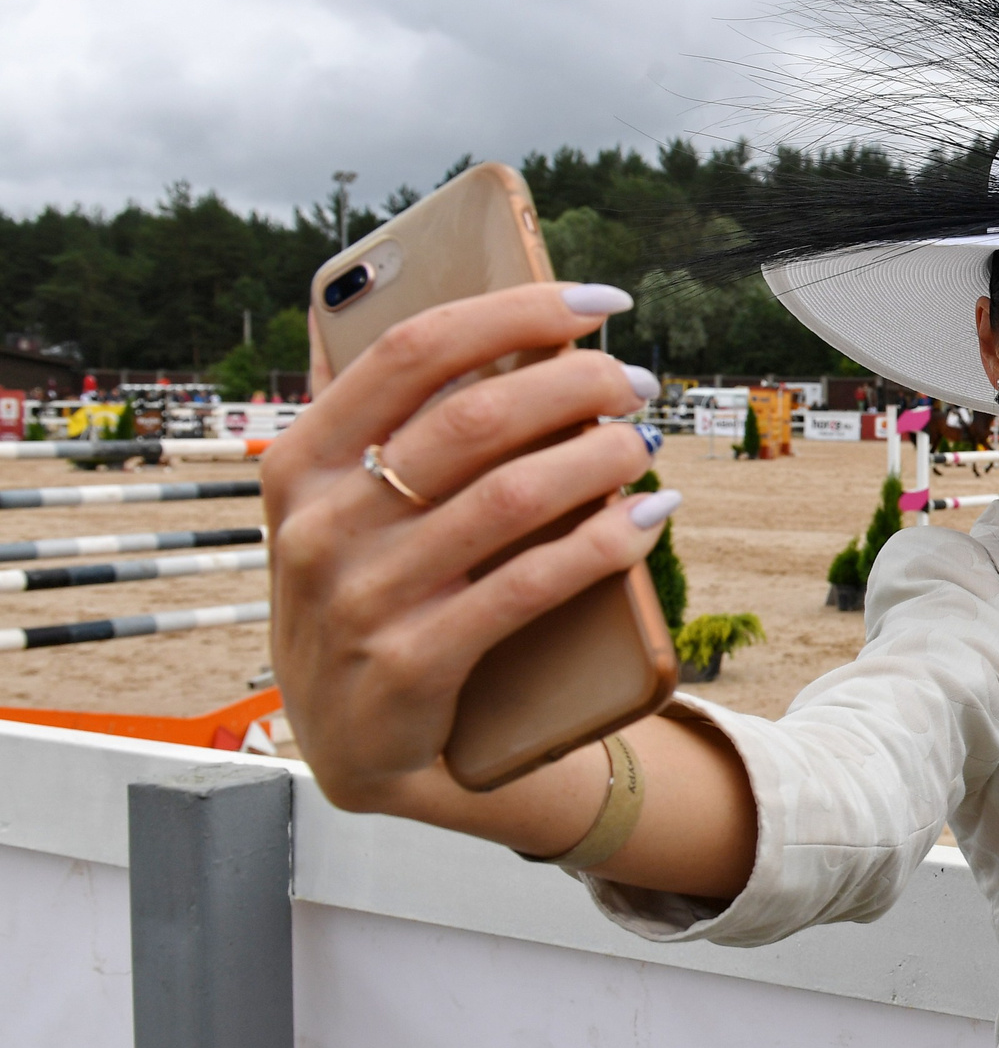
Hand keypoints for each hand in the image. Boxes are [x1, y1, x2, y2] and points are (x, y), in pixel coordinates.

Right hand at [266, 281, 670, 817]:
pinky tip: (648, 517)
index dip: (517, 310)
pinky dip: (603, 541)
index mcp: (300, 462)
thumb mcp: (347, 511)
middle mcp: (321, 523)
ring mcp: (362, 596)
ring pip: (511, 495)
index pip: (413, 350)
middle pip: (476, 416)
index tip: (602, 301)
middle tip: (637, 384)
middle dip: (578, 384)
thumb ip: (384, 426)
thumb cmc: (373, 597)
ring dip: (601, 456)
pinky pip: (530, 583)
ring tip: (646, 444)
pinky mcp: (412, 662)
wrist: (356, 746)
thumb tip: (462, 318)